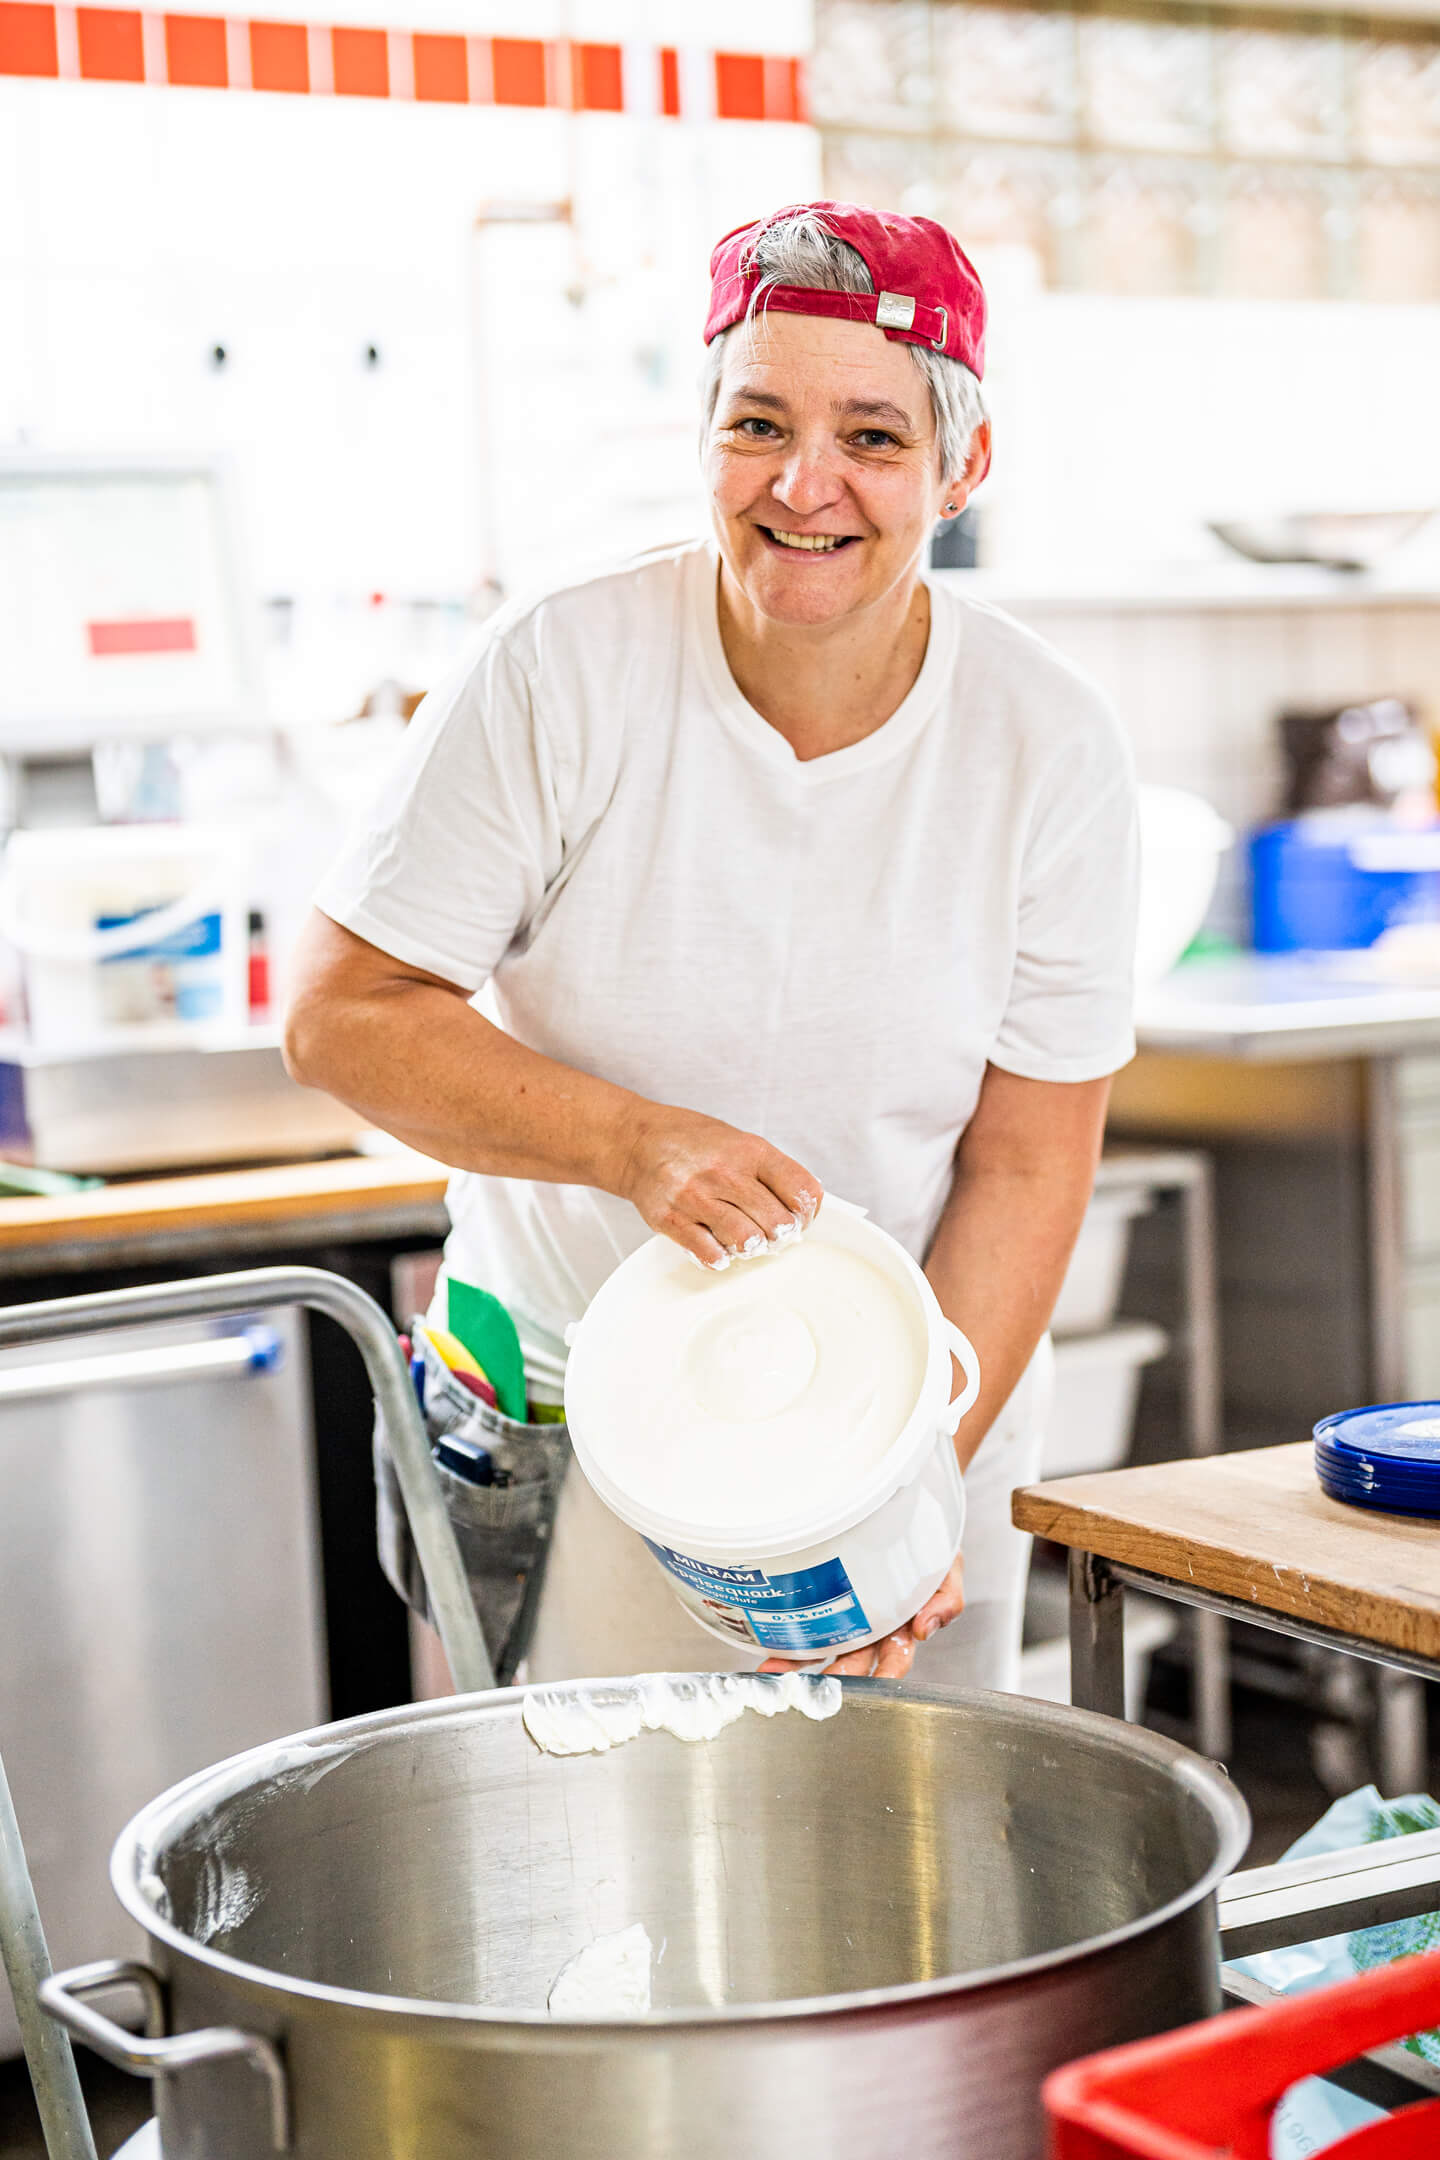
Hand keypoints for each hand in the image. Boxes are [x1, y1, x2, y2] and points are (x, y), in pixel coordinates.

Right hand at [614, 1101, 822, 1268]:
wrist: (638, 1142)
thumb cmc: (695, 1144)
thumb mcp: (741, 1143)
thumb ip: (772, 1174)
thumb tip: (801, 1215)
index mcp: (749, 1151)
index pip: (801, 1190)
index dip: (807, 1213)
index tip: (799, 1218)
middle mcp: (723, 1172)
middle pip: (777, 1222)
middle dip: (780, 1235)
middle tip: (771, 1233)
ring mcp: (695, 1197)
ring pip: (745, 1239)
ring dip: (751, 1246)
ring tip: (745, 1239)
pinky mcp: (670, 1219)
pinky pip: (707, 1252)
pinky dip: (720, 1257)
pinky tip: (718, 1247)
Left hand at [758, 1553, 964, 1681]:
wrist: (901, 1512)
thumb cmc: (927, 1542)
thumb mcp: (946, 1566)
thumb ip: (946, 1597)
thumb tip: (926, 1628)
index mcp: (902, 1624)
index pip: (895, 1658)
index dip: (886, 1673)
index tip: (873, 1683)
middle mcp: (872, 1627)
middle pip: (853, 1660)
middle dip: (833, 1677)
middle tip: (814, 1689)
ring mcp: (846, 1613)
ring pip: (823, 1646)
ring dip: (800, 1664)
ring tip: (776, 1674)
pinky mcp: (822, 1598)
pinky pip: (805, 1620)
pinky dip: (788, 1639)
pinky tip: (771, 1650)